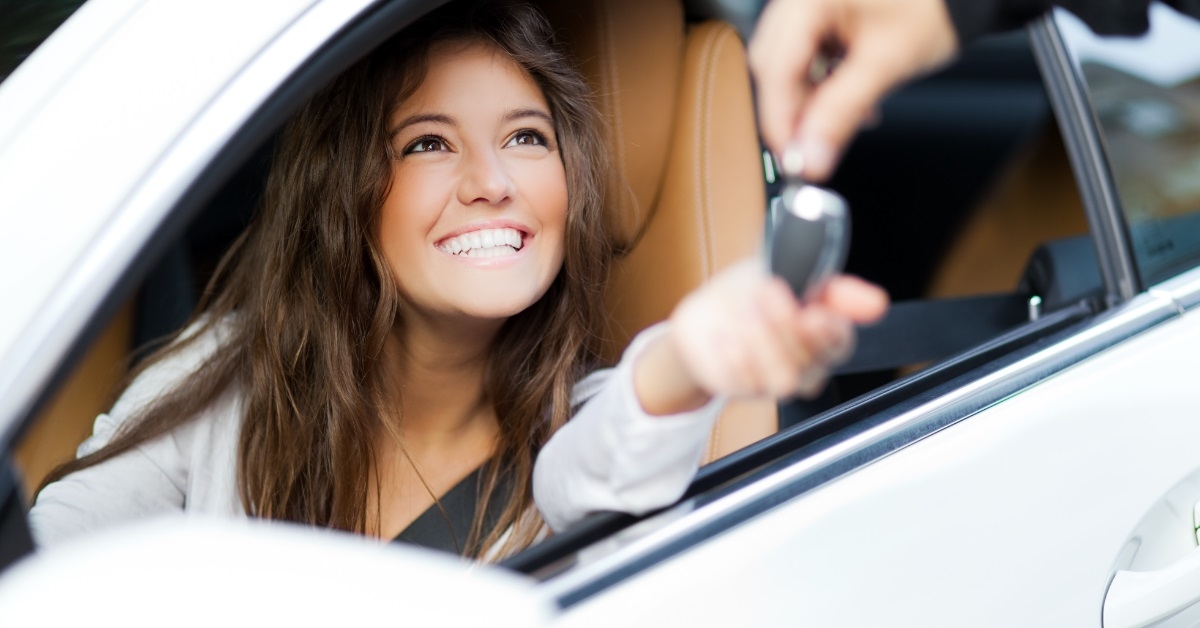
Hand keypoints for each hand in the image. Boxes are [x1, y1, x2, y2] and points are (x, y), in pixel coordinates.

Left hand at [634, 260, 887, 414]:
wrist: (706, 314)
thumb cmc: (753, 292)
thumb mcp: (789, 271)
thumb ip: (833, 288)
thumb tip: (877, 303)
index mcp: (824, 334)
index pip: (841, 343)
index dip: (830, 332)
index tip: (813, 313)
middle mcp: (805, 363)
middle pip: (811, 361)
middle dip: (785, 324)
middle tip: (766, 292)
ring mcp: (773, 380)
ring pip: (783, 380)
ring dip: (762, 342)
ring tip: (745, 312)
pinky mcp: (742, 388)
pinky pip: (744, 382)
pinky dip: (732, 353)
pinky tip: (724, 334)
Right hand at [749, 0, 958, 180]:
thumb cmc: (933, 5)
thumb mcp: (885, 63)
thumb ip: (842, 112)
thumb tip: (811, 156)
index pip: (776, 69)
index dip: (780, 121)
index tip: (793, 159)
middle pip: (773, 68)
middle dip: (791, 113)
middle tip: (810, 150)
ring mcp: (807, 4)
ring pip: (786, 66)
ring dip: (807, 101)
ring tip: (839, 122)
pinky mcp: (819, 14)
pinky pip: (804, 57)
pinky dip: (819, 84)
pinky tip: (843, 100)